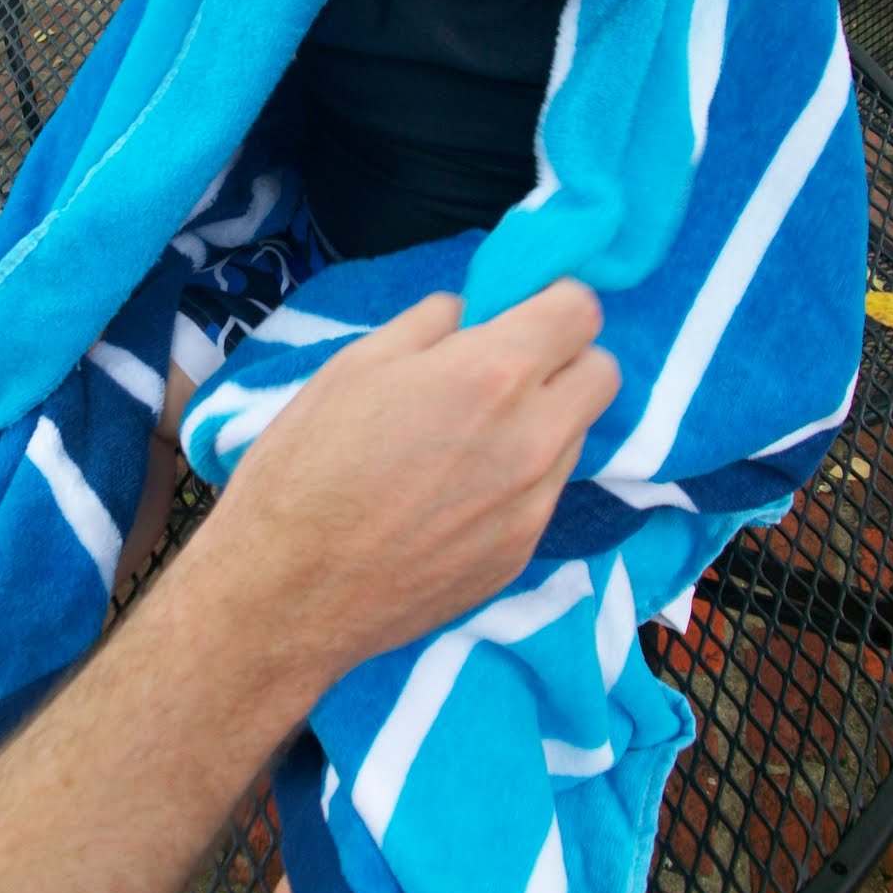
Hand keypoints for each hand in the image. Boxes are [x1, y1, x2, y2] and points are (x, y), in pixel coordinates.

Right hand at [214, 279, 618, 682]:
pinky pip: (543, 495)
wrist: (288, 591)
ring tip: (466, 440)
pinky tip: (453, 495)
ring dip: (541, 422)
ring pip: (575, 437)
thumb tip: (467, 316)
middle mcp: (534, 437)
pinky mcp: (521, 554)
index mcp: (493, 373)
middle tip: (505, 369)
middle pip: (603, 373)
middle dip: (566, 359)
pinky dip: (516, 480)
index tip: (523, 311)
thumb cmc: (307, 464)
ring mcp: (534, 503)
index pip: (582, 311)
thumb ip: (429, 325)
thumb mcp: (354, 364)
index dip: (553, 300)